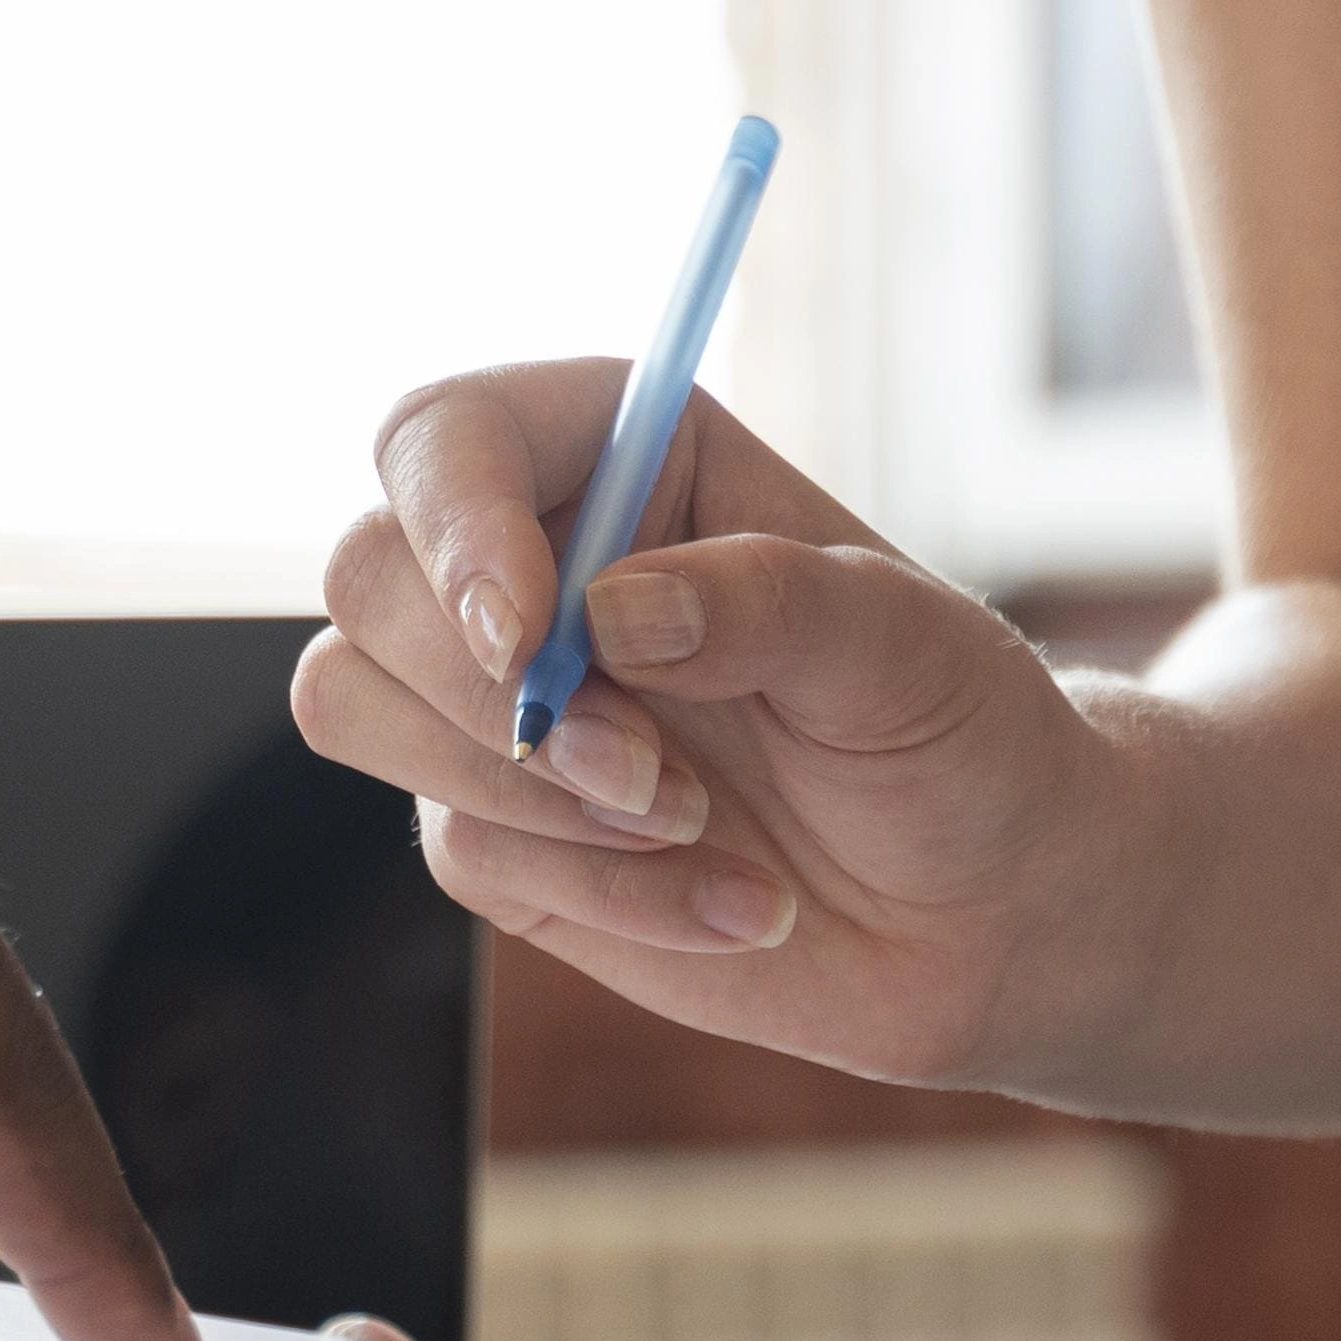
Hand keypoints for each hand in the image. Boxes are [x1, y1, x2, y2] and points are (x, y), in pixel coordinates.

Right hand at [287, 366, 1139, 1088]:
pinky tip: (732, 902)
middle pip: (368, 573)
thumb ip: (765, 601)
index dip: (451, 517)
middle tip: (649, 770)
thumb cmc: (955, 730)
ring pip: (357, 704)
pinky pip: (461, 849)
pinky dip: (604, 891)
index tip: (526, 629)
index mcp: (620, 458)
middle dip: (489, 693)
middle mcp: (530, 562)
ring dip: (527, 793)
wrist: (983, 907)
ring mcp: (495, 700)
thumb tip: (609, 610)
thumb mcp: (902, 644)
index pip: (447, 433)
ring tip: (703, 827)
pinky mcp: (496, 830)